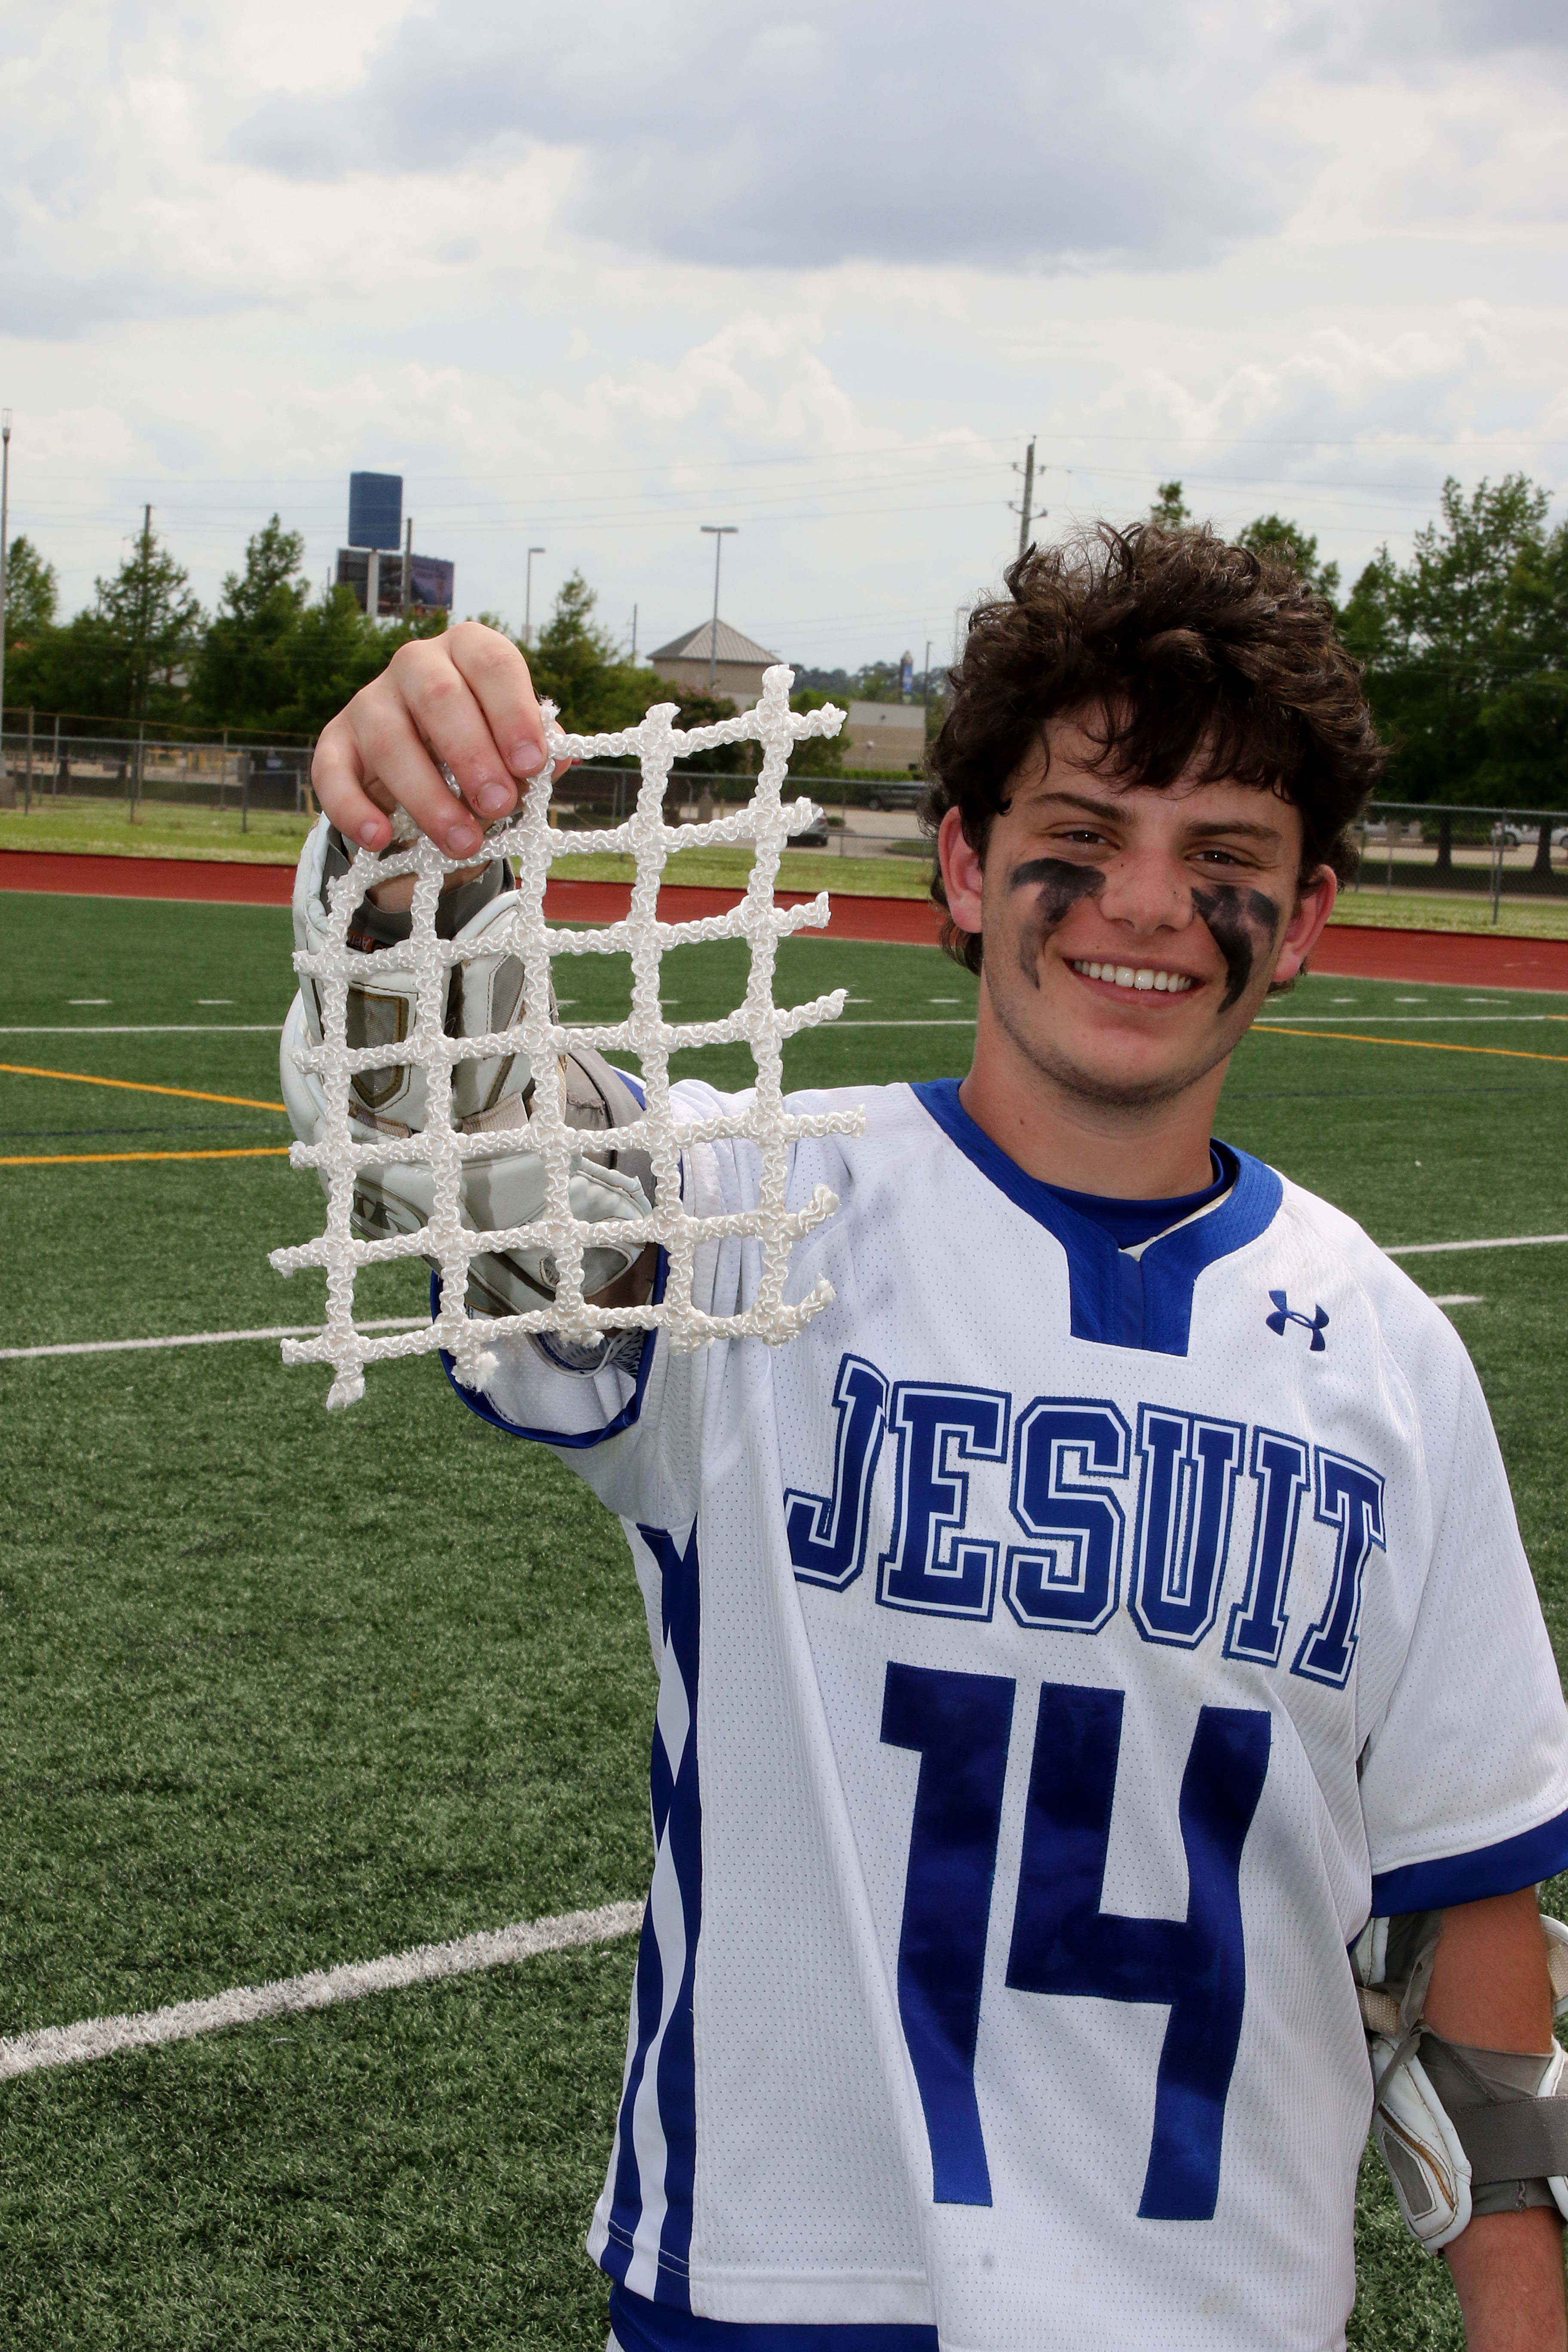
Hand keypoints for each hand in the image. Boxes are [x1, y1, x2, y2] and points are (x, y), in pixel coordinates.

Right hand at [311, 622, 550, 858]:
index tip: (531, 764)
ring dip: (428, 797)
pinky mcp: (336, 742)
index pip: (492, 664)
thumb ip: (536, 752)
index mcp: (468, 653)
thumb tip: (561, 756)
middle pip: (439, 698)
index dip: (513, 713)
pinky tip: (379, 838)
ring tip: (461, 842)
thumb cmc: (483, 751)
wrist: (426, 772)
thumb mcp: (514, 749)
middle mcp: (416, 665)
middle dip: (472, 756)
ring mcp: (369, 701)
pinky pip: (332, 772)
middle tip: (499, 805)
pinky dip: (353, 809)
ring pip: (389, 740)